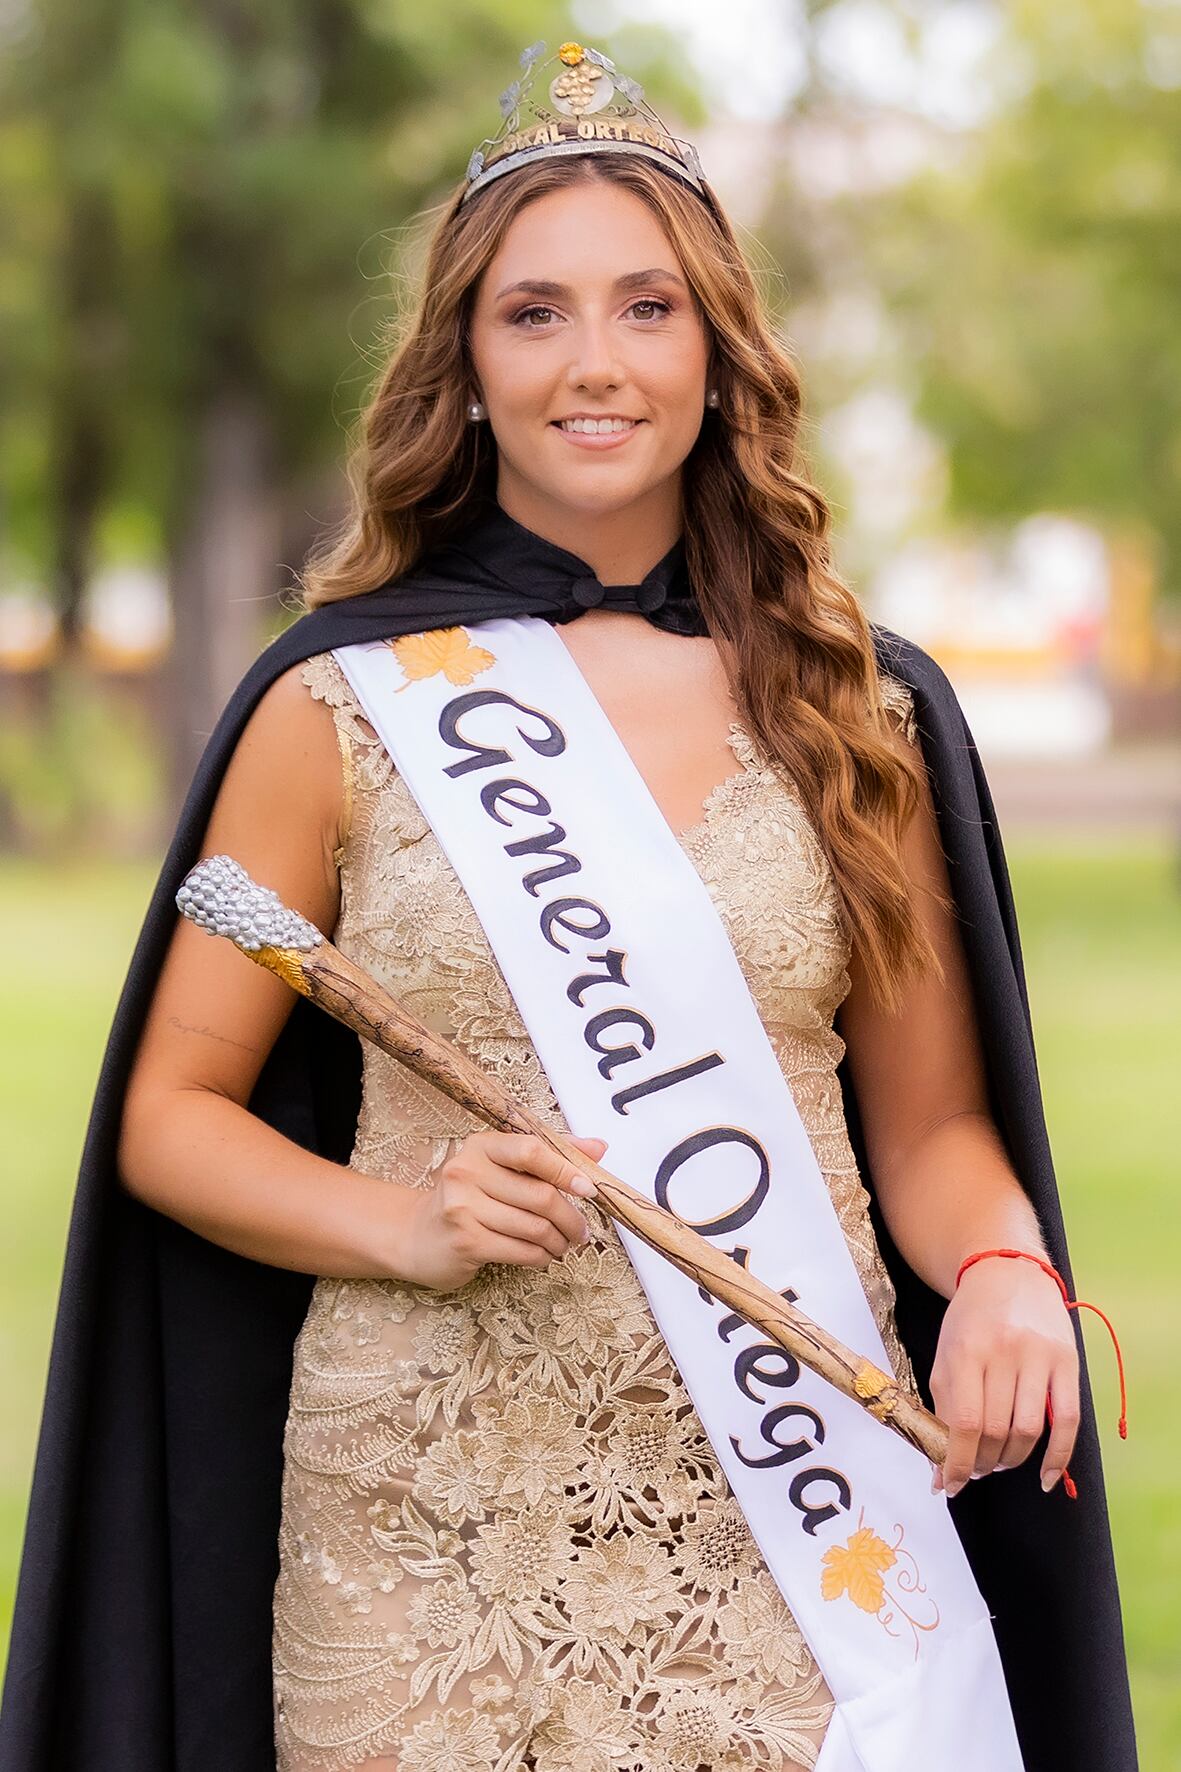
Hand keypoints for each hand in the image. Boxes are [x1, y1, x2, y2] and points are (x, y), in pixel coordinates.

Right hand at [396, 1130, 606, 1291]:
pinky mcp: (465, 1241)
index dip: (566, 1169)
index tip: (588, 1188)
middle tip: (580, 1231)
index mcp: (481, 1146)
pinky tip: (542, 1256)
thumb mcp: (502, 1168)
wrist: (417, 1235)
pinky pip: (521, 1251)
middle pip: (540, 1195)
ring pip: (534, 1227)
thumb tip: (598, 1147)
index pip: (531, 1150)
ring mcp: (463, 1208)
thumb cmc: (468, 1199)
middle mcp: (468, 1172)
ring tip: (562, 1245)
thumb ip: (549, 1155)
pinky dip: (540, 1257)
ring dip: (558, 1241)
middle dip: (570, 1218)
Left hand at [929, 1255, 1079, 1498]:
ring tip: (1000, 1462)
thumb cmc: (971, 1319)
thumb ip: (944, 1409)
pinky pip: (1068, 1420)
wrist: (1008, 1271)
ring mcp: (1039, 1357)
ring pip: (1029, 1431)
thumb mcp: (946, 1355)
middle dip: (984, 1462)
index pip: (965, 1422)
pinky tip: (1047, 1476)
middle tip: (977, 1469)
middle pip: (997, 1431)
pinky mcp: (1067, 1361)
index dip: (957, 1462)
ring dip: (1013, 1460)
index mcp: (967, 1351)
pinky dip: (1058, 1456)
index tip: (950, 1485)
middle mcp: (1005, 1353)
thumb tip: (941, 1469)